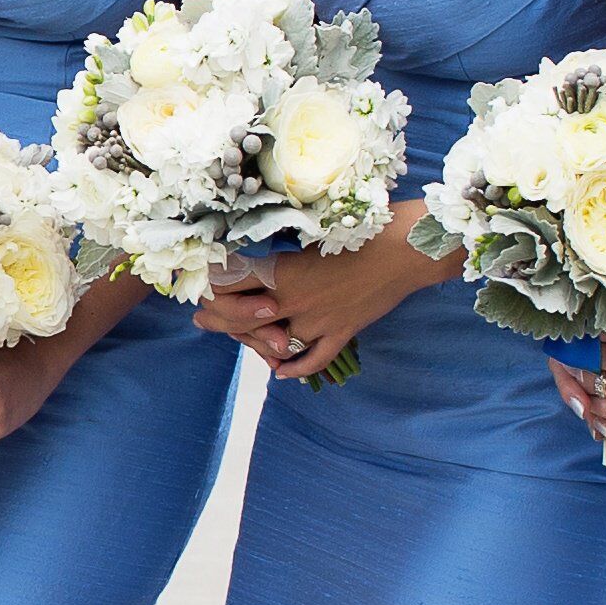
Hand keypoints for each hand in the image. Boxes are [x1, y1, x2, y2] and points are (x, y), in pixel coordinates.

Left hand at [196, 229, 444, 380]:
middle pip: (240, 321)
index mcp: (281, 272)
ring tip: (242, 341)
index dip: (211, 289)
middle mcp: (292, 301)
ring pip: (273, 346)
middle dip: (218, 321)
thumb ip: (281, 261)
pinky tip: (282, 371)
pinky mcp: (341, 334)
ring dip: (256, 346)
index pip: (228, 287)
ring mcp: (317, 322)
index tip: (204, 286)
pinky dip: (295, 369)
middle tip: (203, 320)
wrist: (403, 250)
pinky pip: (311, 361)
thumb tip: (255, 268)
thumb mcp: (309, 242)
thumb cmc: (358, 232)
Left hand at [551, 294, 605, 437]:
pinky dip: (598, 408)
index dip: (570, 327)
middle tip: (567, 348)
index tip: (566, 323)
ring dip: (582, 383)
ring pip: (590, 391)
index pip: (580, 331)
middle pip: (580, 361)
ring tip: (583, 372)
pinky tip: (598, 398)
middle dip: (571, 355)